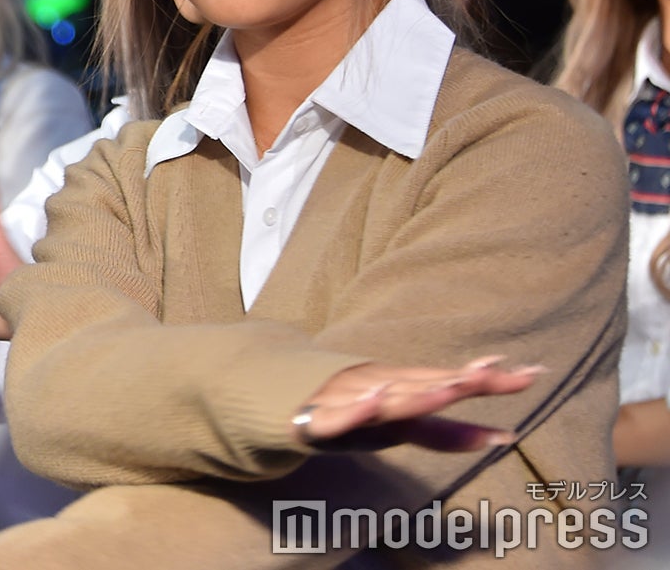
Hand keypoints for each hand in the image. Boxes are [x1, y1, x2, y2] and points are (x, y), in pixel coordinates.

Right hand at [293, 356, 544, 452]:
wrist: (280, 399)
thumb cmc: (354, 412)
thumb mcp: (402, 426)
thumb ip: (448, 433)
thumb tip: (507, 438)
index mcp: (402, 388)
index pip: (451, 382)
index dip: (488, 381)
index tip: (531, 373)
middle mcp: (381, 389)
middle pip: (427, 386)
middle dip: (461, 382)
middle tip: (498, 375)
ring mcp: (350, 401)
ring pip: (388, 398)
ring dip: (419, 392)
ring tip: (454, 388)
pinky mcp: (318, 420)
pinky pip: (337, 418)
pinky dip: (356, 410)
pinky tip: (376, 401)